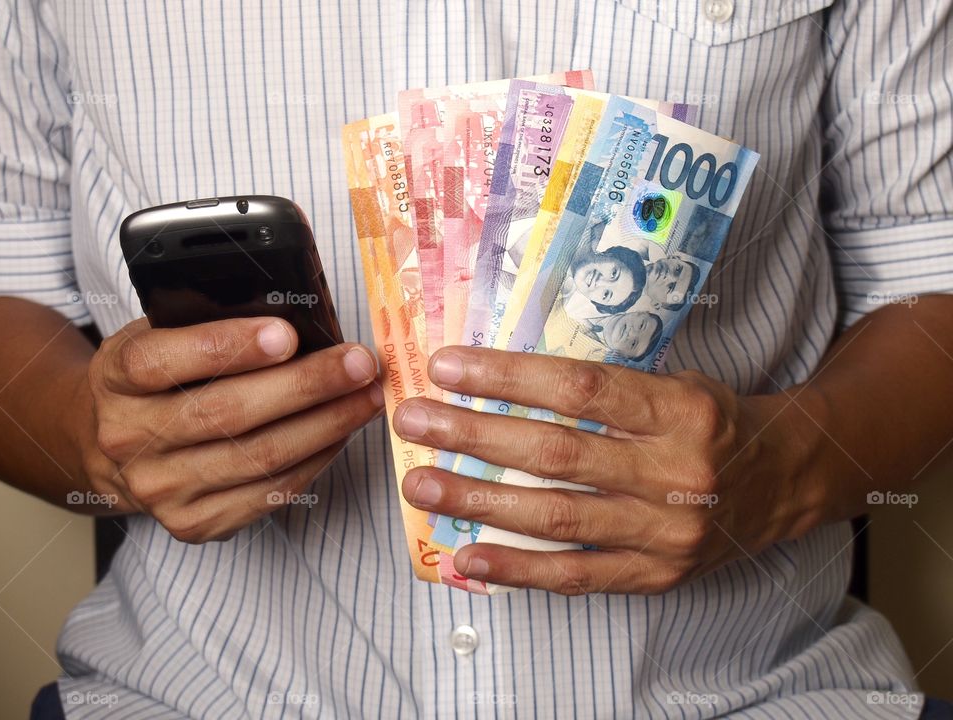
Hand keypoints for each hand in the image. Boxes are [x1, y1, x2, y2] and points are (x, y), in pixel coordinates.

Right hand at [80, 317, 383, 541]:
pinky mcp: (192, 523)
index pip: (161, 362)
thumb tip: (296, 319)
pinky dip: (315, 459)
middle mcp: (127, 439)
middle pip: (225, 414)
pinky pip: (269, 493)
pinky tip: (341, 431)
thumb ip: (207, 325)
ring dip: (326, 425)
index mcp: (115, 379)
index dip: (226, 347)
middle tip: (359, 363)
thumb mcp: (159, 336)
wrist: (113, 450)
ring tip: (367, 396)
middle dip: (305, 385)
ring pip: (257, 458)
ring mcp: (160, 489)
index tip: (287, 334)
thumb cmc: (156, 380)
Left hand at [392, 347, 823, 594]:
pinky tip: (468, 554)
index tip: (448, 367)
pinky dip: (519, 569)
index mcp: (681, 410)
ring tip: (422, 484)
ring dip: (480, 500)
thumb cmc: (714, 421)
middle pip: (558, 453)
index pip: (581, 390)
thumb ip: (607, 386)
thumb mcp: (677, 382)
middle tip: (414, 420)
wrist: (783, 479)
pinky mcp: (657, 575)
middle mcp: (676, 472)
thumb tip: (506, 377)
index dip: (508, 377)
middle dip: (475, 435)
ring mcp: (666, 532)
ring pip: (558, 517)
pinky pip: (578, 575)